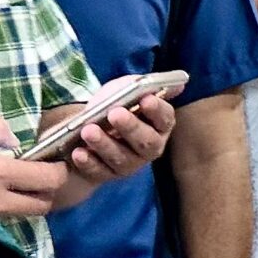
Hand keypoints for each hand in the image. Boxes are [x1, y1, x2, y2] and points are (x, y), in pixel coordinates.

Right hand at [0, 115, 67, 219]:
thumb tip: (14, 140)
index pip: (48, 180)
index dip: (60, 171)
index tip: (56, 161)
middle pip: (42, 204)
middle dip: (48, 190)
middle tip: (39, 174)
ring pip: (22, 214)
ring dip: (27, 201)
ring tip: (16, 183)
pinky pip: (2, 219)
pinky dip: (7, 209)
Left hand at [51, 94, 178, 210]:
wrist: (86, 129)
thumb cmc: (112, 106)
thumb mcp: (125, 89)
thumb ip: (142, 85)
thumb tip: (179, 83)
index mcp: (159, 124)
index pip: (165, 118)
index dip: (157, 110)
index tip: (146, 99)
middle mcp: (150, 147)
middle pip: (146, 141)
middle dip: (131, 127)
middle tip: (114, 113)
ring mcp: (130, 163)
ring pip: (121, 158)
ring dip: (105, 144)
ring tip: (88, 130)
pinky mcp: (108, 174)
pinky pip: (100, 171)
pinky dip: (89, 163)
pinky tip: (79, 152)